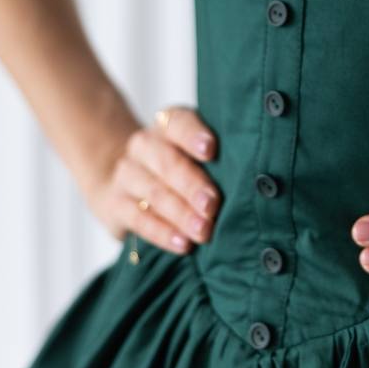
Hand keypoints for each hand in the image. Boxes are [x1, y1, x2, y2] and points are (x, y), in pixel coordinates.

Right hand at [88, 103, 221, 254]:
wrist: (127, 183)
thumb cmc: (181, 166)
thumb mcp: (196, 154)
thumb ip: (219, 158)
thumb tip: (253, 178)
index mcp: (168, 125)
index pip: (178, 123)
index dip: (193, 135)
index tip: (212, 151)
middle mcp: (144, 145)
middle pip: (167, 162)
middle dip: (192, 185)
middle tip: (213, 205)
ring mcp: (126, 173)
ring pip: (154, 193)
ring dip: (181, 214)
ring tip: (204, 231)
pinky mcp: (114, 203)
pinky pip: (138, 219)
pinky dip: (162, 232)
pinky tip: (183, 244)